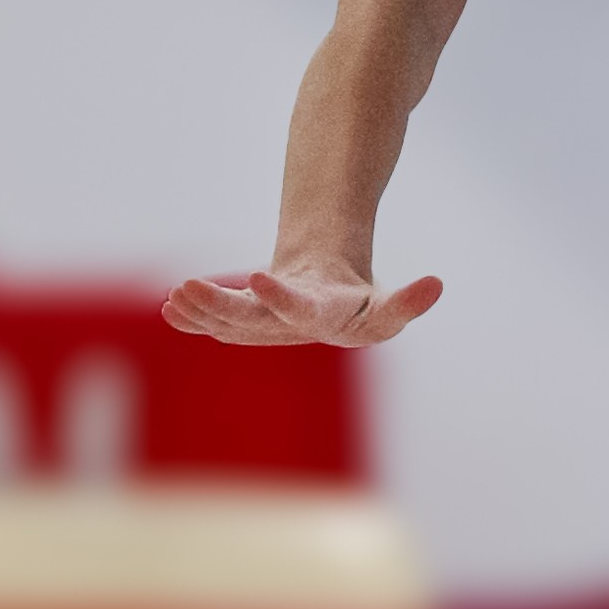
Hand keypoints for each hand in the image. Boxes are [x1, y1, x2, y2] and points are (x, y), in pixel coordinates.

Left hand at [161, 264, 443, 348]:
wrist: (329, 307)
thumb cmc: (359, 305)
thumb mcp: (387, 306)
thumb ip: (410, 302)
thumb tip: (438, 285)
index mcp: (327, 324)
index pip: (304, 312)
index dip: (280, 298)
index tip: (257, 276)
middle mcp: (289, 332)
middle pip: (251, 323)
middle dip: (219, 307)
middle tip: (187, 287)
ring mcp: (263, 330)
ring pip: (226, 322)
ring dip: (200, 309)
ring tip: (176, 292)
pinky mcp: (243, 323)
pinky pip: (215, 323)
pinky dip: (193, 316)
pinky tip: (171, 305)